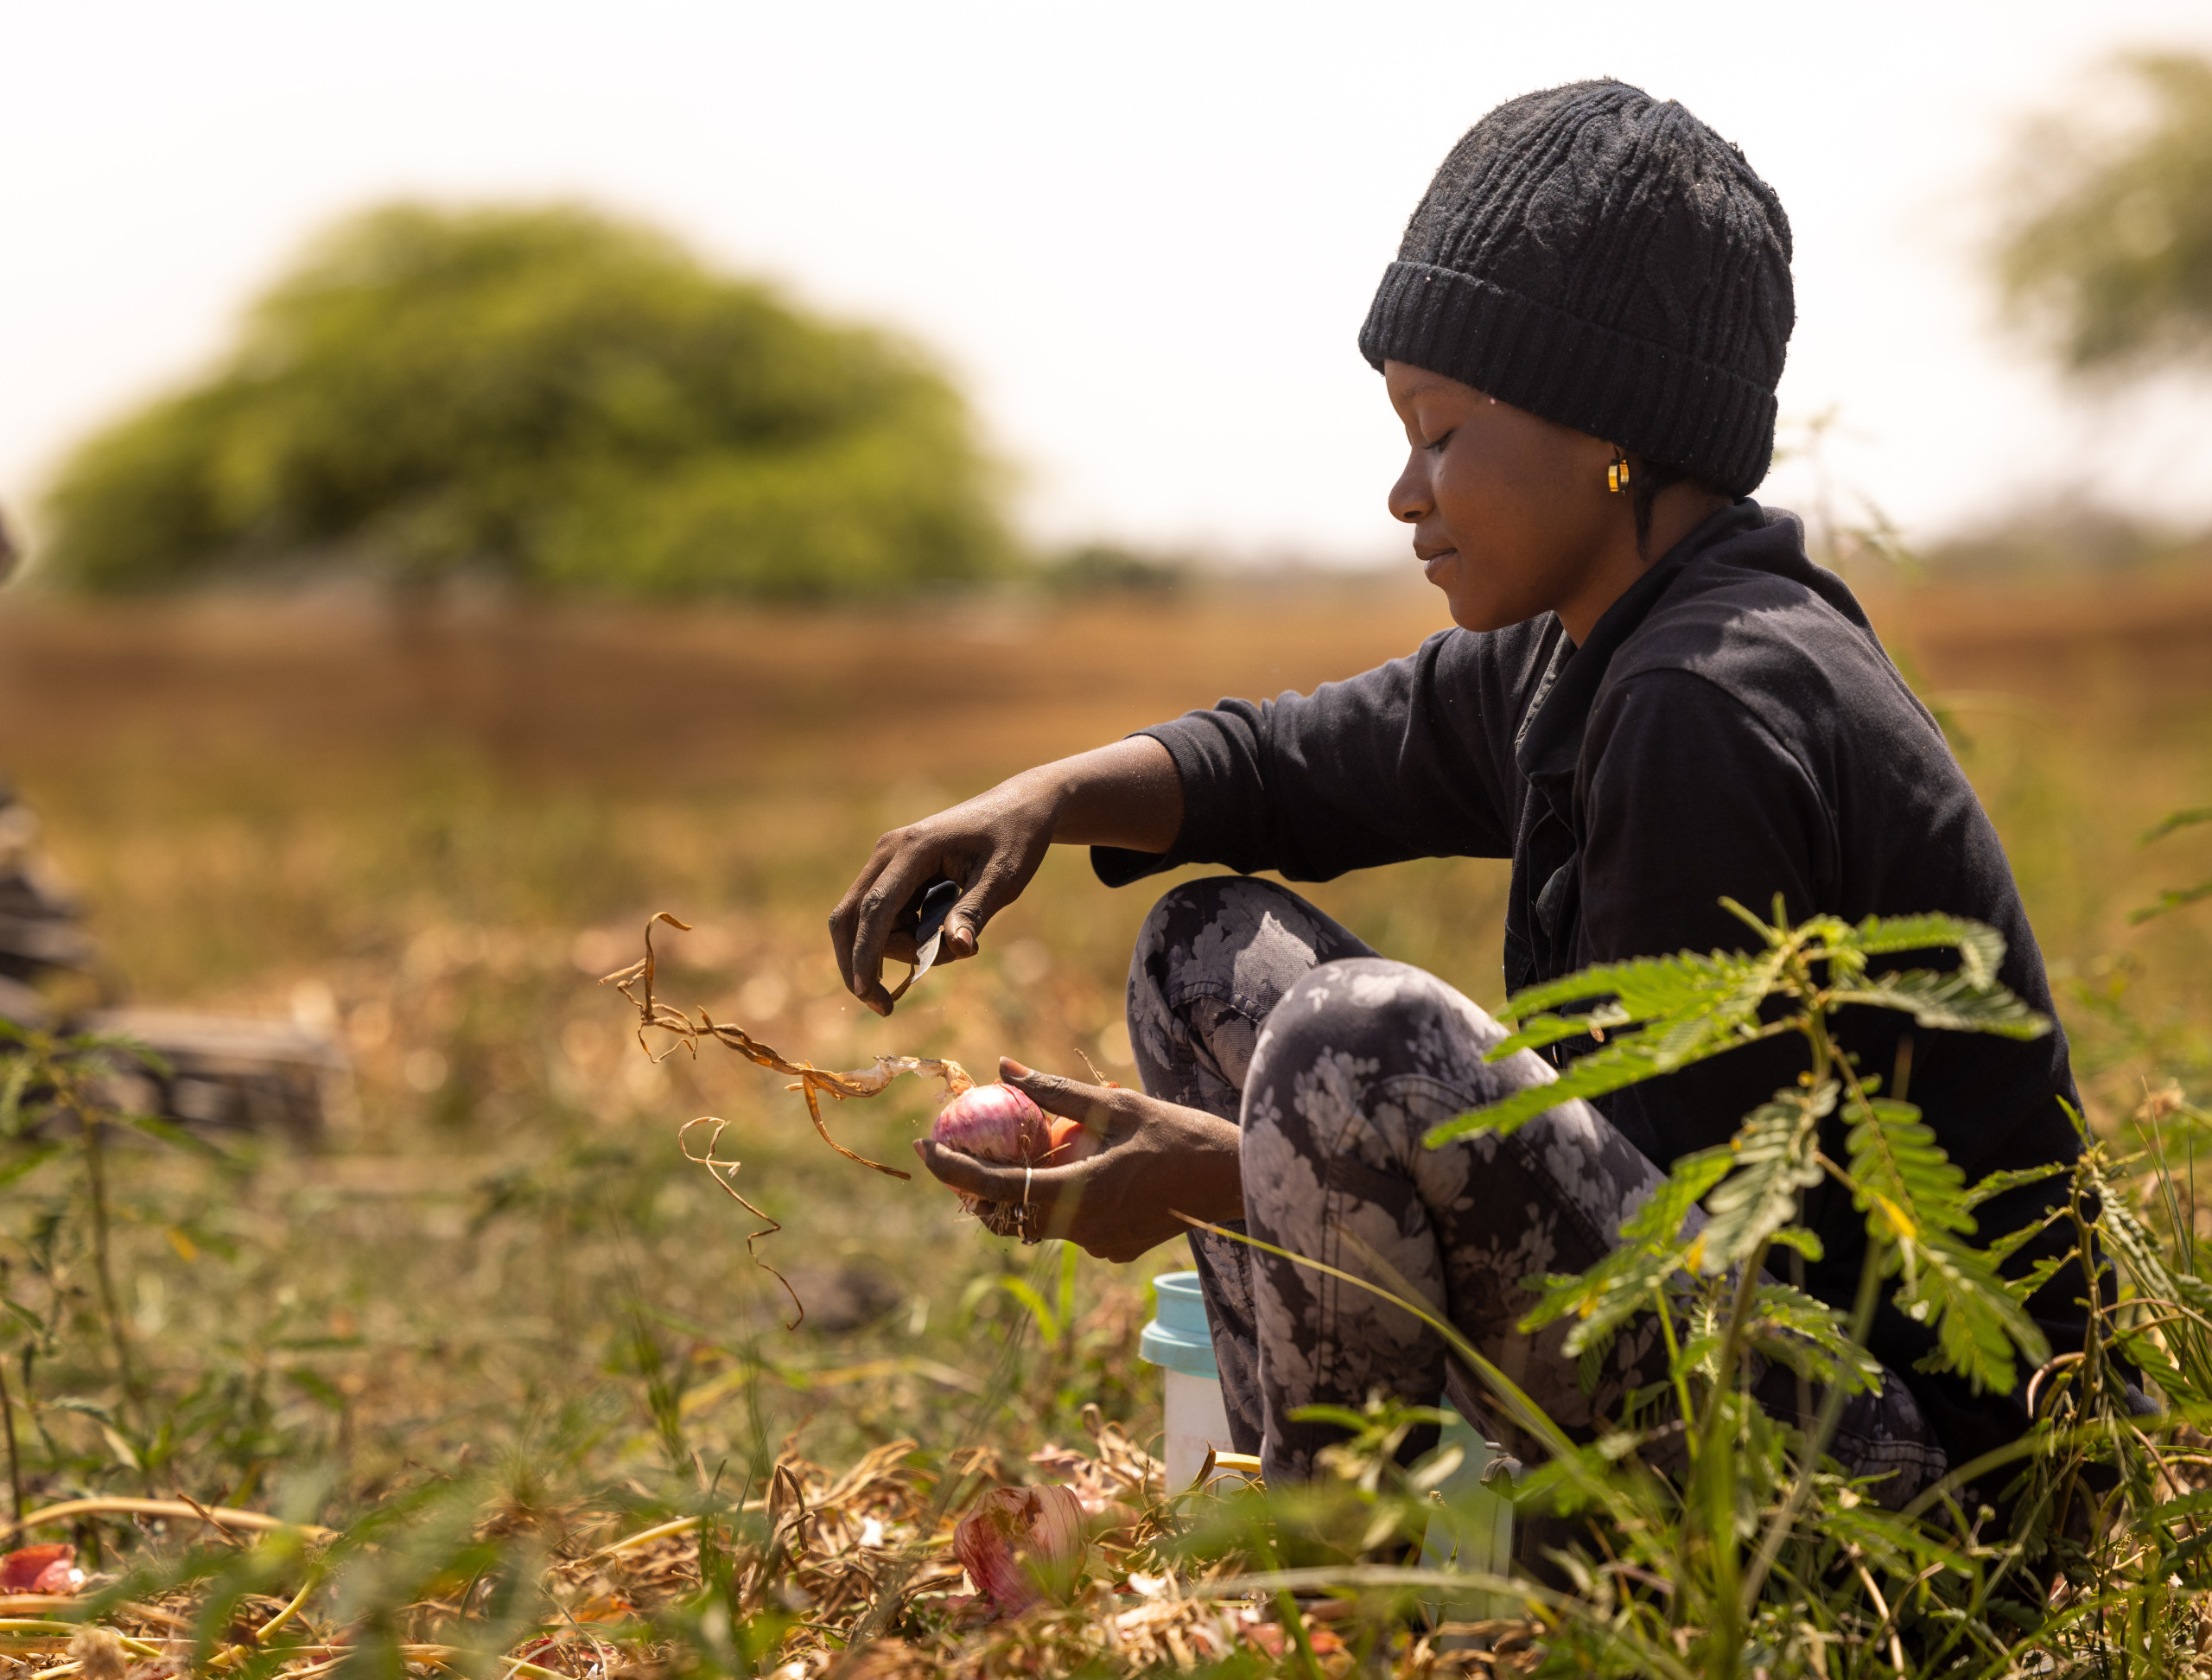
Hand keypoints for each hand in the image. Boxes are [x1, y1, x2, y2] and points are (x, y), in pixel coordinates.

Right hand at [828, 772, 1062, 1016]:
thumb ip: (975, 912)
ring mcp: (889, 862)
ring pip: (871, 923)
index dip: (865, 953)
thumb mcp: (1004, 878)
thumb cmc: (1016, 839)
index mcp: (912, 849)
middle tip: (885, 1005)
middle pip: (850, 916)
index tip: (865, 991)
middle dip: (860, 962)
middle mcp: (889, 853)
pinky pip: (888, 918)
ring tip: (958, 942)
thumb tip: (956, 949)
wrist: (1021, 807)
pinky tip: (945, 931)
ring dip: (902, 949)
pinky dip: (909, 938)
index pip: (875, 908)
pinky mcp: (897, 873)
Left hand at [913, 1059, 1243, 1262]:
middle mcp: (1080, 1231)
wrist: (1236, 1181)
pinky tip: (1073, 1165)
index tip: (922, 1147)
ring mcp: (1098, 1246)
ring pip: (1039, 1219)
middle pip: (1009, 1213)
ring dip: (1022, 1189)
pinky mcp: (1115, 1249)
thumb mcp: (1116, 1105)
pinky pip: (1071, 1223)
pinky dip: (1059, 1197)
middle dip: (978, 1186)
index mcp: (1076, 1196)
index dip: (952, 1170)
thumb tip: (1002, 1067)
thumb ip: (1055, 1092)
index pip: (995, 1186)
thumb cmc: (1179, 1135)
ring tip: (1021, 1149)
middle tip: (962, 1151)